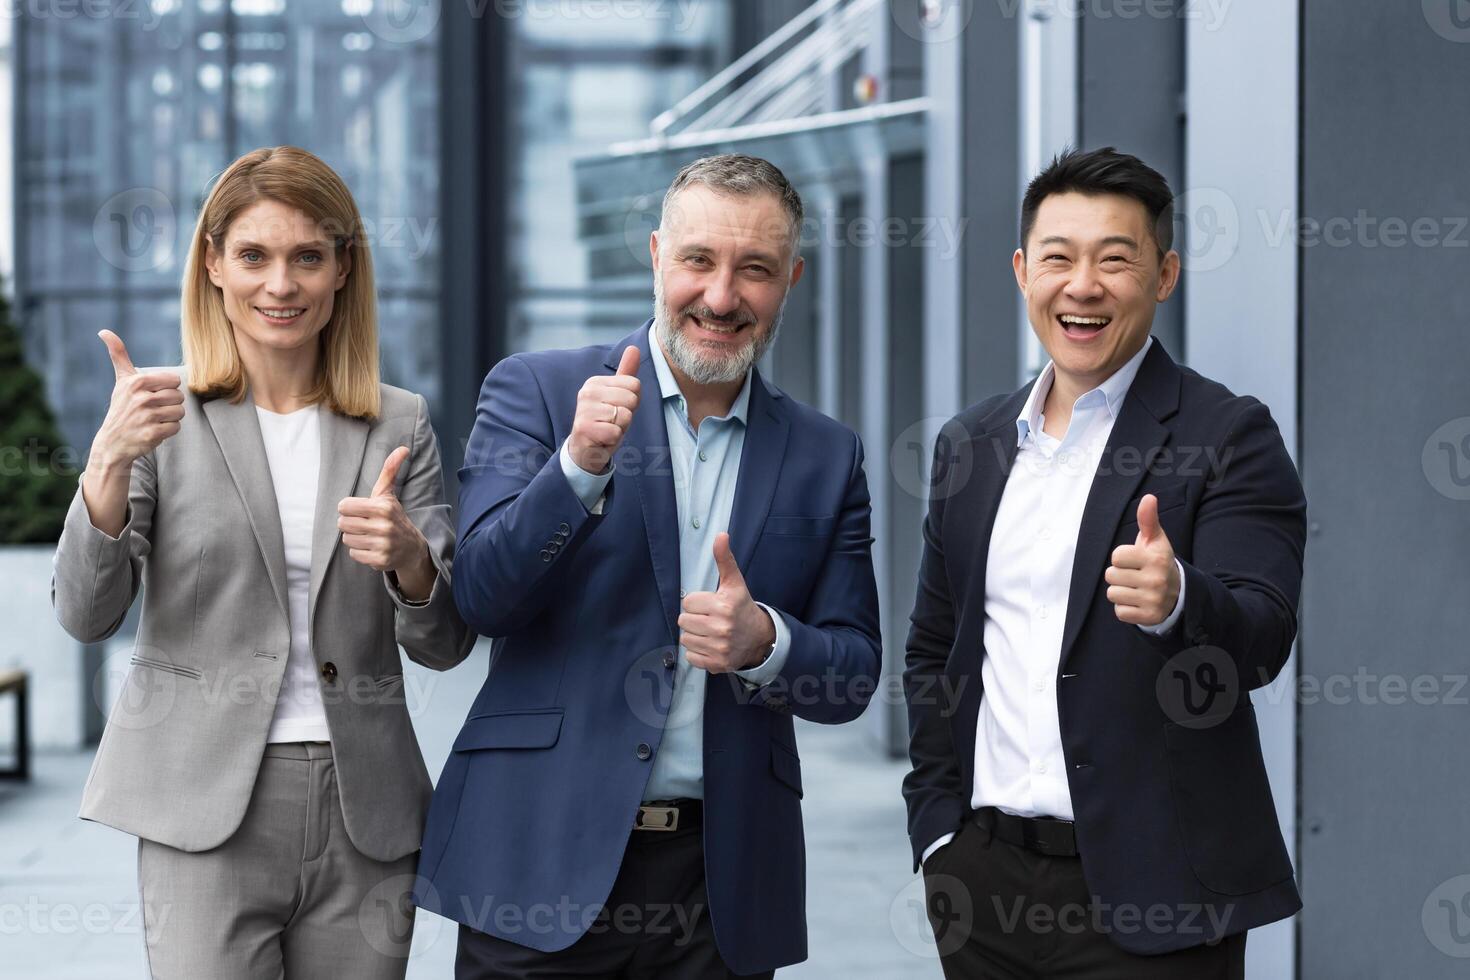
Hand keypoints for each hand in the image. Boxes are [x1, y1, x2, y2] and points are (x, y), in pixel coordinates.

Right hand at [89, 330, 184, 471]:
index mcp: (137, 382)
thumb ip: (119, 355)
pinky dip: (168, 431)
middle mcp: (141, 398)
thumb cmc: (122, 408)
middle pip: (179, 397)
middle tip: (152, 410)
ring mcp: (146, 417)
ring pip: (180, 412)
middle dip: (170, 405)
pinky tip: (153, 430)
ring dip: (170, 418)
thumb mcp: (121, 381)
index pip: (174, 381)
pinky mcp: (151, 434)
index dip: (167, 389)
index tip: (153, 395)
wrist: (112, 442)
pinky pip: (176, 427)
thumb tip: (104, 331)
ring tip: (153, 420)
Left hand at [337, 447, 433, 591]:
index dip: (349, 508)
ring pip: (347, 539)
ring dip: (355, 538)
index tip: (361, 511)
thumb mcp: (389, 494)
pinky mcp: (380, 560)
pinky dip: (360, 551)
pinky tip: (372, 547)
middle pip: (342, 523)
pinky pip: (353, 553)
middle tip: (365, 524)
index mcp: (383, 507)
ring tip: (369, 536)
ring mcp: (382, 544)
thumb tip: (403, 448)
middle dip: (351, 523)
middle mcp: (383, 525)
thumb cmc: (393, 517)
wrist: (411, 547)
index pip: (343, 506)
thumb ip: (390, 470)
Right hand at [566, 345, 640, 474]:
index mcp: (596, 382)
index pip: (635, 385)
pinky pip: (616, 432)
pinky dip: (613, 440)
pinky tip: (602, 439)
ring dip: (620, 428)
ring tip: (607, 430)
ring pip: (625, 416)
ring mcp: (584, 410)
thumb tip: (633, 348)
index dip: (632, 402)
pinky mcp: (584, 428)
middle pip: (632, 399)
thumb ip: (626, 374)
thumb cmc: (604, 422)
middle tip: (612, 422)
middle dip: (627, 415)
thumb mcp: (617, 396)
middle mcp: (587, 392)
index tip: (617, 410)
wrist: (584, 451)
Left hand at [678, 533, 775, 673]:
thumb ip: (724, 559)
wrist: (759, 638)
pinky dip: (698, 653)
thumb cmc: (742, 607)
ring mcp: (720, 647)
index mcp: (724, 605)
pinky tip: (710, 645)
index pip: (688, 602)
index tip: (710, 605)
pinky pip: (690, 657)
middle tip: (709, 619)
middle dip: (694, 619)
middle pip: (684, 621)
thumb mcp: (734, 582)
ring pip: (685, 638)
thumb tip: (721, 534)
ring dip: (694, 635)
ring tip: (710, 632)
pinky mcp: (717, 663)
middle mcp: (722, 627)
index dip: (697, 603)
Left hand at [1105, 494, 1180, 626]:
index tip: (1135, 560)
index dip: (1122, 558)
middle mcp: (1156, 580)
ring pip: (1112, 593)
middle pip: (1110, 575)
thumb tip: (1148, 498)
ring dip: (1120, 591)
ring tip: (1136, 588)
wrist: (1178, 593)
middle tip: (1135, 575)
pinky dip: (1125, 608)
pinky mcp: (1149, 617)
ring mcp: (1153, 600)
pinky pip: (1119, 612)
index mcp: (1156, 558)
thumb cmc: (1158, 562)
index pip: (1116, 556)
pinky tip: (1138, 602)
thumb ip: (1148, 519)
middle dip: (1119, 575)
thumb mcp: (1155, 540)